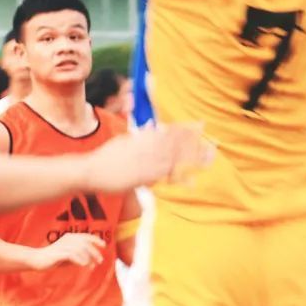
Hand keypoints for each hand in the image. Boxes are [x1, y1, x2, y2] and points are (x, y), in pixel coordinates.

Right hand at [32, 232, 105, 269]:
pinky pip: (73, 255)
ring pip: (81, 249)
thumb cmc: (54, 258)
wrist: (38, 259)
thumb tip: (91, 261)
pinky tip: (84, 265)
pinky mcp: (59, 253)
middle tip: (100, 261)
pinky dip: (81, 260)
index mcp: (69, 237)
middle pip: (85, 243)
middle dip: (94, 252)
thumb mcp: (69, 257)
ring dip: (89, 258)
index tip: (104, 245)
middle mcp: (67, 239)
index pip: (85, 236)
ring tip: (92, 266)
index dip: (95, 239)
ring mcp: (63, 245)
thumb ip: (78, 256)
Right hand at [83, 123, 212, 192]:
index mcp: (142, 138)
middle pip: (176, 144)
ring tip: (209, 158)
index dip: (185, 129)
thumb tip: (150, 128)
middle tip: (213, 142)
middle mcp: (147, 148)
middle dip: (195, 142)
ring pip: (175, 159)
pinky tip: (192, 180)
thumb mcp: (123, 141)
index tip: (199, 125)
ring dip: (192, 158)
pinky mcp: (145, 177)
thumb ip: (139, 137)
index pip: (168, 131)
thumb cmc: (105, 157)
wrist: (92, 171)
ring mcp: (147, 163)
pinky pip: (165, 177)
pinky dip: (179, 178)